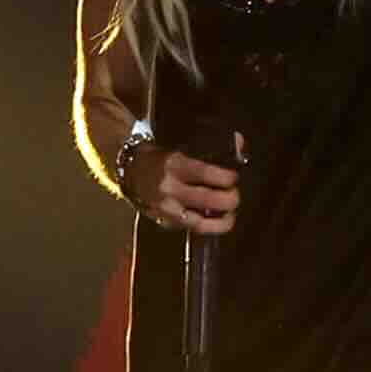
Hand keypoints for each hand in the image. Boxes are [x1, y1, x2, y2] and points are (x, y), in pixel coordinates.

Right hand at [126, 138, 240, 234]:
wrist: (130, 172)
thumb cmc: (161, 158)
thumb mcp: (182, 148)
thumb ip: (212, 148)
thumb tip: (240, 142)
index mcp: (175, 165)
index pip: (208, 174)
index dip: (228, 178)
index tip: (234, 177)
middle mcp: (170, 188)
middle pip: (209, 200)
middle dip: (230, 199)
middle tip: (234, 194)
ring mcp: (167, 209)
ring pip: (202, 222)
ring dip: (223, 219)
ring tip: (230, 213)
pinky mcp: (165, 223)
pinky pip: (193, 229)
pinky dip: (209, 226)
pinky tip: (217, 220)